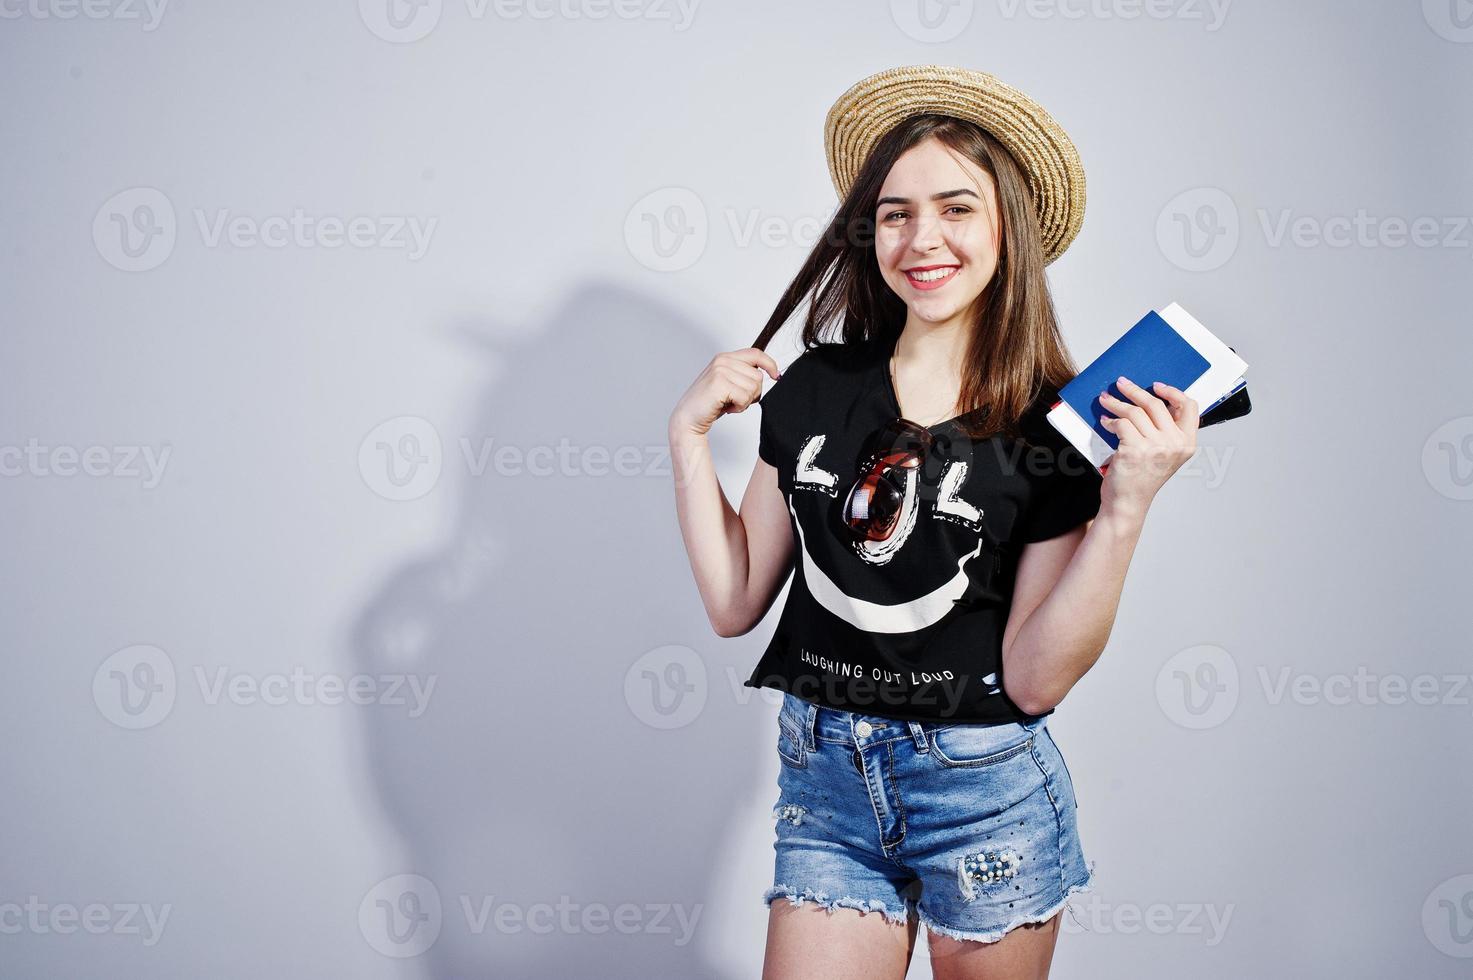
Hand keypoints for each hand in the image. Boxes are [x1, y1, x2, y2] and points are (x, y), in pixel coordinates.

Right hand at [668, 347, 781, 439]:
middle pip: (758, 376)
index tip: (776, 375)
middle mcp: (723, 360)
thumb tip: (768, 374)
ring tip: (729, 403)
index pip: (756, 353)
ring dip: (745, 401)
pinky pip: (745, 397)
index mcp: (725, 357)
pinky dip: (739, 407)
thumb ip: (743, 374)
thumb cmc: (709, 403)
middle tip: (736, 400)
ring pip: (753, 387)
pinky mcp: (720, 383)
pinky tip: (727, 408)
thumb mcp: (728, 383)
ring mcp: (721, 370)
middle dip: (753, 393)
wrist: (688, 418)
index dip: (770, 364)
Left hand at [1096, 376, 1198, 518]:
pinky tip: (1105, 422)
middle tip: (1121, 384)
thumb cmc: (1142, 479)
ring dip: (1116, 403)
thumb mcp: (1165, 454)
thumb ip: (1165, 432)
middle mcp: (1175, 444)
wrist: (1128, 503)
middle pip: (1156, 404)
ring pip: (1135, 412)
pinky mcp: (1134, 450)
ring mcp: (1155, 447)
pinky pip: (1121, 424)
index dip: (1173, 392)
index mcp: (1187, 443)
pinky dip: (1110, 420)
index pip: (1190, 407)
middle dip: (1134, 390)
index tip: (1156, 386)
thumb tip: (1151, 401)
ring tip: (1106, 400)